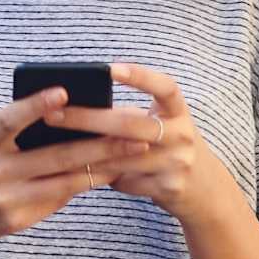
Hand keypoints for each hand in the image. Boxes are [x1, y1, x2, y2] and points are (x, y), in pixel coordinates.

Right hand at [0, 86, 152, 252]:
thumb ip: (9, 121)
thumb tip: (59, 105)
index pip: (9, 120)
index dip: (34, 106)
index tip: (63, 92)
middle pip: (54, 155)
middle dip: (100, 142)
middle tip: (135, 130)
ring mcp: (6, 199)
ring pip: (65, 181)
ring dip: (104, 165)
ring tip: (134, 151)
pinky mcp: (17, 221)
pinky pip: (57, 199)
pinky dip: (84, 184)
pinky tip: (110, 172)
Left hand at [45, 62, 235, 225]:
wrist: (205, 190)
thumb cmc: (169, 147)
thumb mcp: (163, 125)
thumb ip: (133, 117)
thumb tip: (79, 108)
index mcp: (179, 112)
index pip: (166, 87)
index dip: (141, 76)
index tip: (111, 68)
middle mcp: (182, 135)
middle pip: (131, 124)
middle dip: (88, 119)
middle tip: (53, 114)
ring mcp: (177, 163)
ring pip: (122, 156)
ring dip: (86, 154)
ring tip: (54, 148)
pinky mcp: (168, 188)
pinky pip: (126, 182)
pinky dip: (102, 177)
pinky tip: (78, 175)